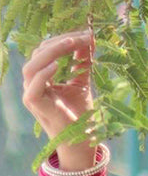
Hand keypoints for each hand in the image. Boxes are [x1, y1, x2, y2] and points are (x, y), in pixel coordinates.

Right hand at [22, 29, 96, 157]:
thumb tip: (89, 38)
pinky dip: (43, 74)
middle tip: (80, 37)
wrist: (81, 142)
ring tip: (70, 45)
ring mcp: (30, 94)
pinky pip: (33, 86)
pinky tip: (57, 65)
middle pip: (39, 54)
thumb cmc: (80, 114)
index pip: (47, 50)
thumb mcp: (82, 83)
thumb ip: (83, 62)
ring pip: (32, 66)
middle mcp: (32, 83)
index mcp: (41, 77)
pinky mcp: (33, 104)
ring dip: (51, 52)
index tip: (84, 34)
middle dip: (60, 42)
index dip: (64, 40)